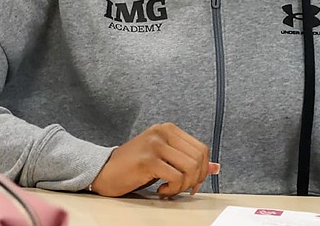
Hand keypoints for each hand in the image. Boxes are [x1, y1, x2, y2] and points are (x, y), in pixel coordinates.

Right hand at [89, 122, 214, 197]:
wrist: (103, 171)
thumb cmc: (134, 166)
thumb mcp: (164, 160)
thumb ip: (188, 160)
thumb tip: (215, 167)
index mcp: (168, 129)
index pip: (201, 148)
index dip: (202, 169)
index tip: (192, 183)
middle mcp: (162, 132)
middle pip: (198, 158)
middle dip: (195, 179)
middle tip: (182, 189)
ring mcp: (155, 144)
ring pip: (189, 167)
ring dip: (183, 185)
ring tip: (170, 189)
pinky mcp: (148, 159)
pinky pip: (175, 177)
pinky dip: (173, 189)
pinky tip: (161, 190)